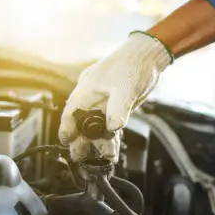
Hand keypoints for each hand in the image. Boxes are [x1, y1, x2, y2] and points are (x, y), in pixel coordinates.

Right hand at [58, 31, 172, 161]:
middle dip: (81, 141)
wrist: (148, 55)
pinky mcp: (115, 107)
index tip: (66, 142)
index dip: (67, 128)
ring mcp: (104, 103)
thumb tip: (113, 127)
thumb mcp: (125, 88)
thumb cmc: (133, 64)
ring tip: (102, 158)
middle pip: (81, 123)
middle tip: (81, 157)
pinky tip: (112, 151)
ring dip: (98, 143)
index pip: (71, 112)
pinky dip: (110, 138)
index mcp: (87, 89)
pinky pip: (108, 126)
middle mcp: (92, 97)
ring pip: (95, 127)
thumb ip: (118, 109)